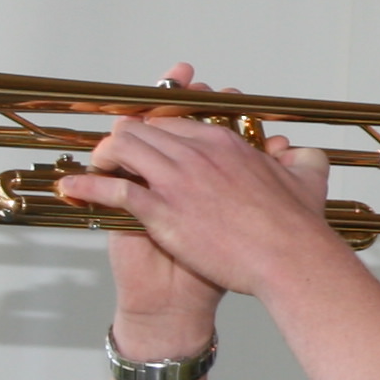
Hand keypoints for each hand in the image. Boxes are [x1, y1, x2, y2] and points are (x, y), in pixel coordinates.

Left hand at [63, 66, 342, 340]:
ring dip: (104, 155)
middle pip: (143, 128)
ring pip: (123, 148)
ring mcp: (176, 181)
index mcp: (224, 143)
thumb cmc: (296, 227)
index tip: (146, 137)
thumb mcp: (308, 180)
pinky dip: (88, 187)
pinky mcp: (162, 211)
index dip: (154, 126)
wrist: (288, 259)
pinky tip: (72, 189)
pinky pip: (113, 190)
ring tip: (97, 167)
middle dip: (124, 138)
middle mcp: (195, 154)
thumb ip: (306, 160)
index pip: (175, 120)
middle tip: (115, 153)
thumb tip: (305, 153)